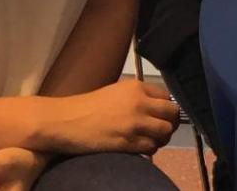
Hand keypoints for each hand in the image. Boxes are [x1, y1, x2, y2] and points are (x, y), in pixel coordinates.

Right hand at [32, 80, 178, 155]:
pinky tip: (140, 147)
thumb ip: (138, 97)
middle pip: (172, 114)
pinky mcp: (128, 142)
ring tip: (151, 140)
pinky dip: (150, 149)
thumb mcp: (116, 92)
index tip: (160, 115)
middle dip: (170, 123)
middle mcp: (140, 103)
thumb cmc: (87, 106)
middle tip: (160, 130)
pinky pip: (151, 147)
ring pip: (165, 132)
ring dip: (161, 138)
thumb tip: (157, 108)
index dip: (166, 108)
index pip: (167, 97)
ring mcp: (135, 123)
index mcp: (137, 87)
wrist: (64, 120)